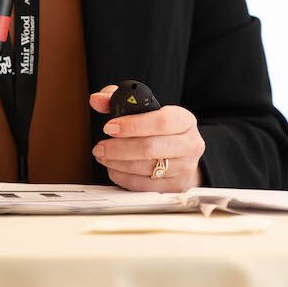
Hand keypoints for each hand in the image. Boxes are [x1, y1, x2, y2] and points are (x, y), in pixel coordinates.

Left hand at [88, 86, 205, 192]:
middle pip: (150, 148)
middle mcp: (190, 144)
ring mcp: (185, 167)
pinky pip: (143, 185)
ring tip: (104, 156)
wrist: (183, 154)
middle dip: (118, 148)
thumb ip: (119, 100)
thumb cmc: (162, 130)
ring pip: (145, 168)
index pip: (161, 122)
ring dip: (117, 163)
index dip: (132, 125)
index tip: (110, 127)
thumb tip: (97, 100)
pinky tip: (114, 168)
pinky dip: (123, 177)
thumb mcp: (145, 109)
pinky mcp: (176, 187)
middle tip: (100, 147)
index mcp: (185, 120)